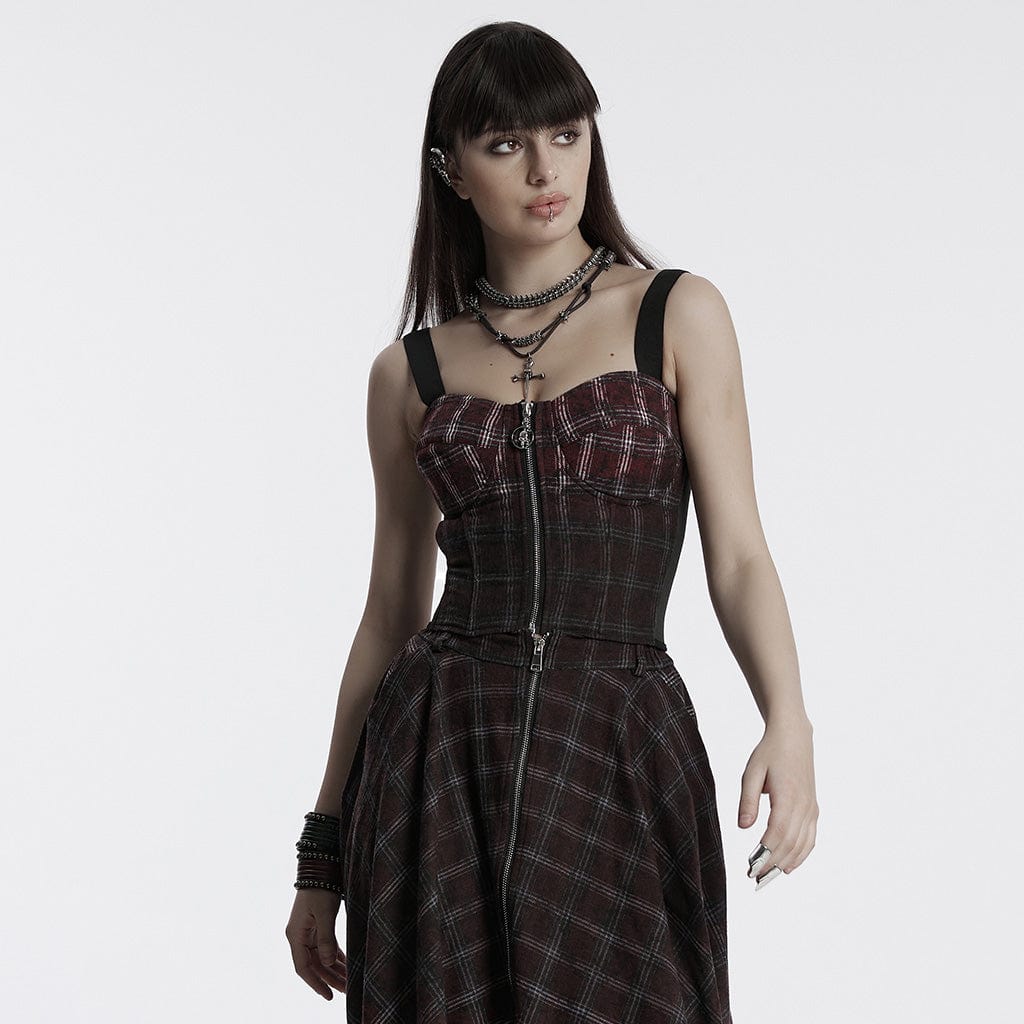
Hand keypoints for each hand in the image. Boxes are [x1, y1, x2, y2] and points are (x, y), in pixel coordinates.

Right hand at [285, 888, 346, 998]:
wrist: (320, 866)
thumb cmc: (320, 888)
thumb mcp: (325, 914)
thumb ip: (326, 939)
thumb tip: (328, 963)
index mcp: (296, 935)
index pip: (304, 967)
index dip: (316, 983)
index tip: (329, 996)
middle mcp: (299, 935)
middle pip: (314, 964)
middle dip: (329, 978)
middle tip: (346, 990)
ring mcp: (308, 930)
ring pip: (320, 957)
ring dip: (333, 969)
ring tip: (349, 982)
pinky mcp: (317, 925)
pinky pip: (325, 946)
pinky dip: (335, 956)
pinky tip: (346, 964)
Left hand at [738, 717, 817, 888]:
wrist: (794, 738)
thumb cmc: (770, 753)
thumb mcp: (752, 772)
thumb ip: (747, 800)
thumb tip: (743, 827)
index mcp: (788, 796)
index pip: (777, 833)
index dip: (766, 853)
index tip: (751, 866)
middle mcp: (804, 806)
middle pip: (790, 844)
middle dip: (772, 863)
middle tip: (754, 877)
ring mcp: (811, 809)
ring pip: (802, 845)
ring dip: (786, 863)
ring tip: (768, 876)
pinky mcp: (813, 809)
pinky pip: (810, 839)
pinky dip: (801, 855)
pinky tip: (789, 867)